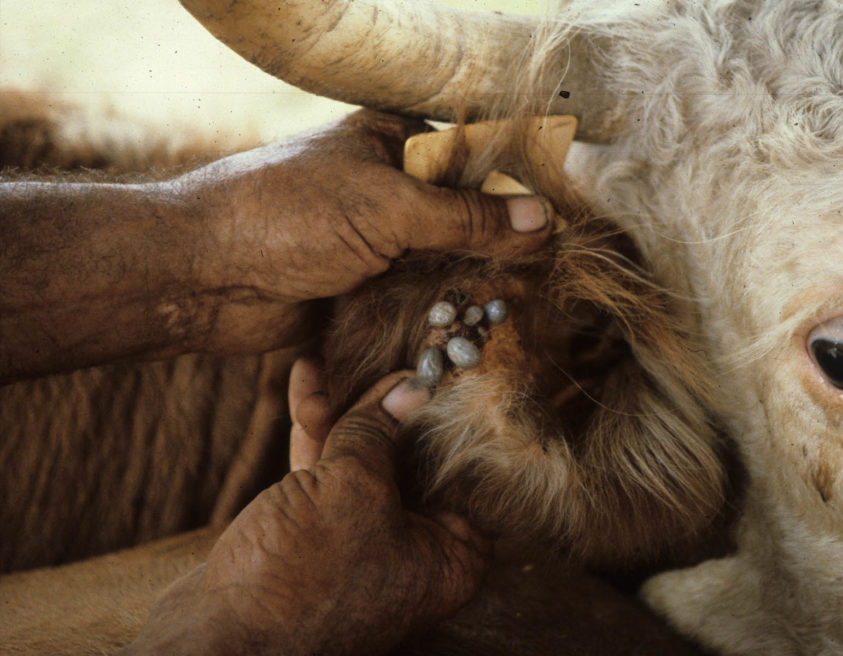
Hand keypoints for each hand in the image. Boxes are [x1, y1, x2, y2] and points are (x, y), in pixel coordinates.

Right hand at [124, 371, 490, 655]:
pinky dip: (317, 430)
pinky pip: (326, 472)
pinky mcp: (317, 533)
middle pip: (413, 459)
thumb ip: (381, 431)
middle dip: (389, 403)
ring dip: (345, 409)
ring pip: (365, 460)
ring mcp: (363, 540)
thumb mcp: (353, 488)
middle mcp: (415, 549)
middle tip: (383, 350)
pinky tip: (308, 380)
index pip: (465, 471)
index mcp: (451, 555)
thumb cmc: (304, 577)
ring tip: (333, 357)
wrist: (218, 640)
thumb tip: (412, 386)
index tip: (447, 365)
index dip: (453, 417)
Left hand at [181, 109, 552, 352]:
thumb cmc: (286, 217)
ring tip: (515, 310)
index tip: (556, 227)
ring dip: (468, 287)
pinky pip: (413, 300)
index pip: (471, 162)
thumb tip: (540, 220)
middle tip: (543, 278)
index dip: (514, 193)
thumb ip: (466, 218)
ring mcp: (372, 242)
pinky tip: (472, 330)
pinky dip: (438, 314)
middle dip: (496, 248)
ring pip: (439, 263)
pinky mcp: (359, 289)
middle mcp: (385, 189)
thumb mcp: (388, 209)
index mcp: (390, 143)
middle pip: (460, 218)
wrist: (198, 277)